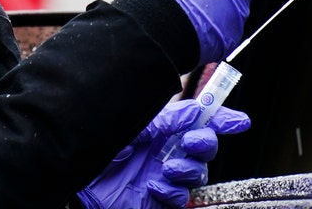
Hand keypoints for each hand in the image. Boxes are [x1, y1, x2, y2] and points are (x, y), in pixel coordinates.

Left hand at [76, 99, 250, 208]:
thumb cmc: (97, 148)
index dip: (222, 119)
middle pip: (206, 146)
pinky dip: (172, 192)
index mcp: (163, 128)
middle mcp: (168, 149)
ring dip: (189, 169)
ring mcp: (166, 175)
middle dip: (206, 143)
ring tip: (168, 168)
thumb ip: (165, 120)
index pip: (200, 120)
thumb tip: (195, 111)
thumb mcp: (131, 127)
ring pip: (198, 173)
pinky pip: (181, 197)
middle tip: (194, 142)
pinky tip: (154, 187)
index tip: (240, 122)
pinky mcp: (160, 199)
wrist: (71, 180)